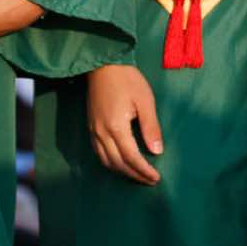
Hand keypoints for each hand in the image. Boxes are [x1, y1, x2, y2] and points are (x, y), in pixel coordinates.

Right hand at [85, 64, 161, 185]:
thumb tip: (156, 151)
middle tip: (150, 180)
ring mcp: (93, 131)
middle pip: (118, 163)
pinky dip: (111, 163)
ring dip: (122, 171)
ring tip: (138, 175)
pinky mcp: (90, 127)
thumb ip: (150, 127)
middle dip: (135, 175)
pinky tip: (121, 163)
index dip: (144, 170)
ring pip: (106, 161)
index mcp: (116, 127)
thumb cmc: (127, 79)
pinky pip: (99, 153)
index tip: (156, 178)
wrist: (102, 65)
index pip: (131, 157)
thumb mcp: (145, 100)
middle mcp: (101, 133)